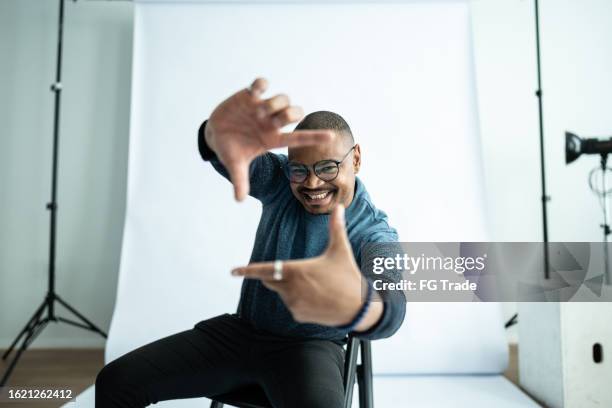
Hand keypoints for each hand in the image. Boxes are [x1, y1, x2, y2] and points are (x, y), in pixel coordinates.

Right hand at [205, 77, 333, 200]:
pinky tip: (257, 90)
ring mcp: (261, 107)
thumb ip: (240, 181)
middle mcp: (271, 122)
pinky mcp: (249, 95)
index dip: (315, 137)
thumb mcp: (235, 165)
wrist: (215, 134)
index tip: (332, 137)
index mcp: (272, 138)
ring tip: (261, 110)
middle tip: (276, 121)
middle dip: (290, 114)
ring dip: (276, 103)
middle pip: (294, 113)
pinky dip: (261, 84)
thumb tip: (239, 200)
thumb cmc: (231, 150)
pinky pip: (261, 84)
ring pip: (282, 99)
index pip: (298, 138)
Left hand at [231, 205, 382, 329]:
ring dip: (290, 287)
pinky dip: (298, 300)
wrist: (359, 308)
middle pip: (271, 281)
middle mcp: (290, 289)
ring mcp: (293, 304)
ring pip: (282, 293)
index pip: (264, 270)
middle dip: (276, 275)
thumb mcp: (340, 250)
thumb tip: (339, 207)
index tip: (233, 271)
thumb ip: (336, 228)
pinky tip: (316, 298)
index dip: (247, 270)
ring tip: (315, 285)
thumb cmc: (348, 277)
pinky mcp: (299, 315)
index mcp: (296, 271)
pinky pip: (291, 305)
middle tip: (296, 272)